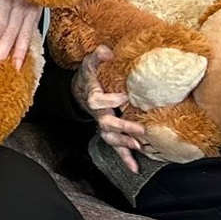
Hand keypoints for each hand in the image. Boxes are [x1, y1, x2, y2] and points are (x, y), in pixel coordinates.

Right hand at [76, 45, 143, 172]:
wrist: (81, 92)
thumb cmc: (88, 77)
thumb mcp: (89, 64)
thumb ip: (97, 57)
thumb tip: (107, 51)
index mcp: (93, 98)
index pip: (97, 102)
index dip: (110, 101)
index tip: (124, 97)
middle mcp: (98, 115)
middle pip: (106, 124)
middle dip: (123, 128)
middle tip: (139, 129)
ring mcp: (104, 125)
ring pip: (110, 138)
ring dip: (124, 144)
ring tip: (138, 146)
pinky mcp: (110, 132)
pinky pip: (116, 147)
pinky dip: (125, 158)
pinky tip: (135, 168)